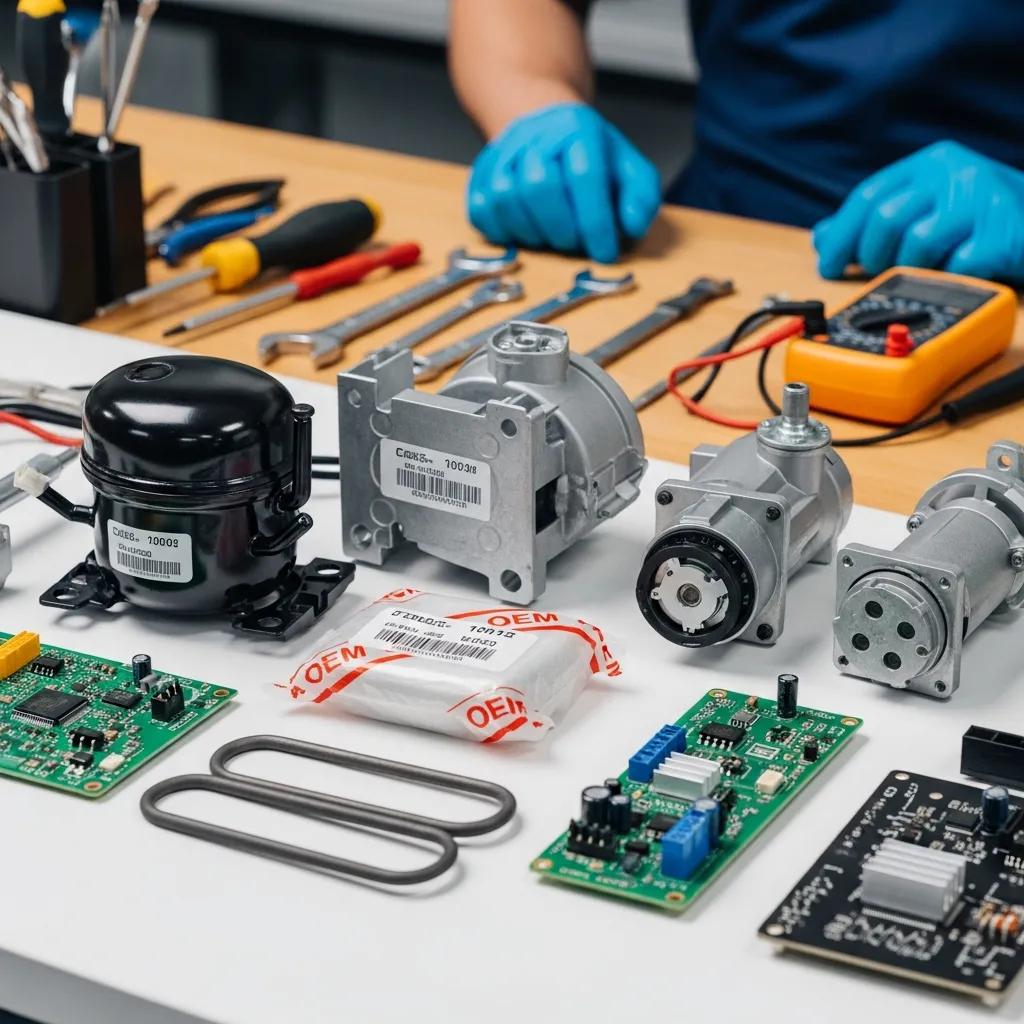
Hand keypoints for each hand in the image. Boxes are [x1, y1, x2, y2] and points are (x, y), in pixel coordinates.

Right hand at [467, 103, 660, 263]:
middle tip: (575, 242)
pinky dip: (504, 232)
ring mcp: (502, 155)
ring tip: (552, 235)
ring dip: (534, 233)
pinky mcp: (480, 176)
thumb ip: (640, 197)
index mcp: (578, 129)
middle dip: (562, 229)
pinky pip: (482, 212)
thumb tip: (630, 225)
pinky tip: (527, 230)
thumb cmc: (590, 156)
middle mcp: (535, 136)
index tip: (605, 253)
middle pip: (539, 188)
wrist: (544, 125)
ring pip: (506, 201)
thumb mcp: (628, 168)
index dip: (596, 223)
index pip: (585, 176)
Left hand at [814, 141, 1023, 282]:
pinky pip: (956, 265)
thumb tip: (822, 236)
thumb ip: (874, 219)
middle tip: (876, 271)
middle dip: (872, 255)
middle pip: (886, 219)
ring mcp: (981, 200)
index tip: (827, 266)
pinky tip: (956, 272)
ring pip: (917, 243)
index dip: (841, 237)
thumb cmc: (976, 222)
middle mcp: (954, 174)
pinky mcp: (1002, 234)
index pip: (868, 196)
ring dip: (911, 267)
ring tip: (923, 269)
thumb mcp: (926, 208)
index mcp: (929, 165)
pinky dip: (948, 277)